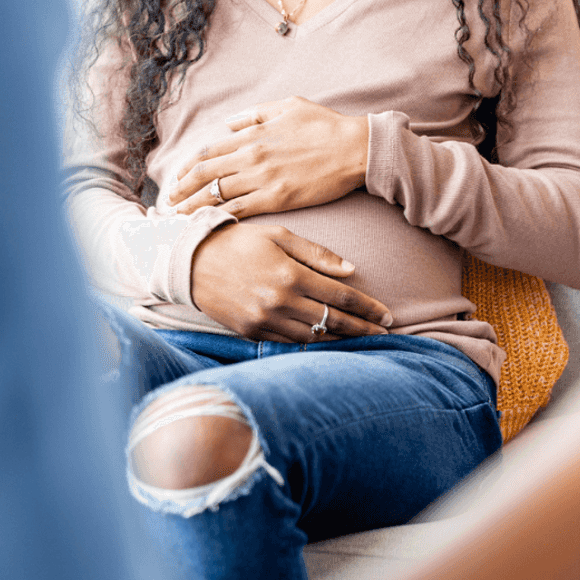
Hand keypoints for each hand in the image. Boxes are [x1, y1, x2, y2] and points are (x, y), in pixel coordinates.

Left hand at [168, 97, 368, 219]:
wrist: (355, 149)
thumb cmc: (325, 126)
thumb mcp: (288, 107)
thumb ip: (255, 115)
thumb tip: (231, 123)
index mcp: (252, 135)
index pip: (208, 152)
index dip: (188, 168)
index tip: (177, 179)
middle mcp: (250, 156)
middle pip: (204, 175)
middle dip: (182, 190)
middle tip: (168, 204)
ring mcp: (262, 179)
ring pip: (216, 195)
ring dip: (193, 207)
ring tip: (179, 219)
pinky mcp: (276, 199)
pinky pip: (239, 211)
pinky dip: (219, 218)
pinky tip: (208, 226)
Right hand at [190, 223, 392, 341]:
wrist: (191, 261)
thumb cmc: (238, 241)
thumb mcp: (279, 236)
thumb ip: (317, 254)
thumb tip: (352, 270)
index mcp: (291, 275)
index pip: (342, 297)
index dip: (369, 308)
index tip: (388, 315)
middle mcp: (280, 302)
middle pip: (333, 322)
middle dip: (363, 329)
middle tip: (385, 334)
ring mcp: (265, 321)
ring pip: (313, 337)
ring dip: (340, 340)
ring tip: (360, 340)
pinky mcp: (251, 332)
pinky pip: (289, 343)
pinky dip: (310, 343)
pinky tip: (325, 341)